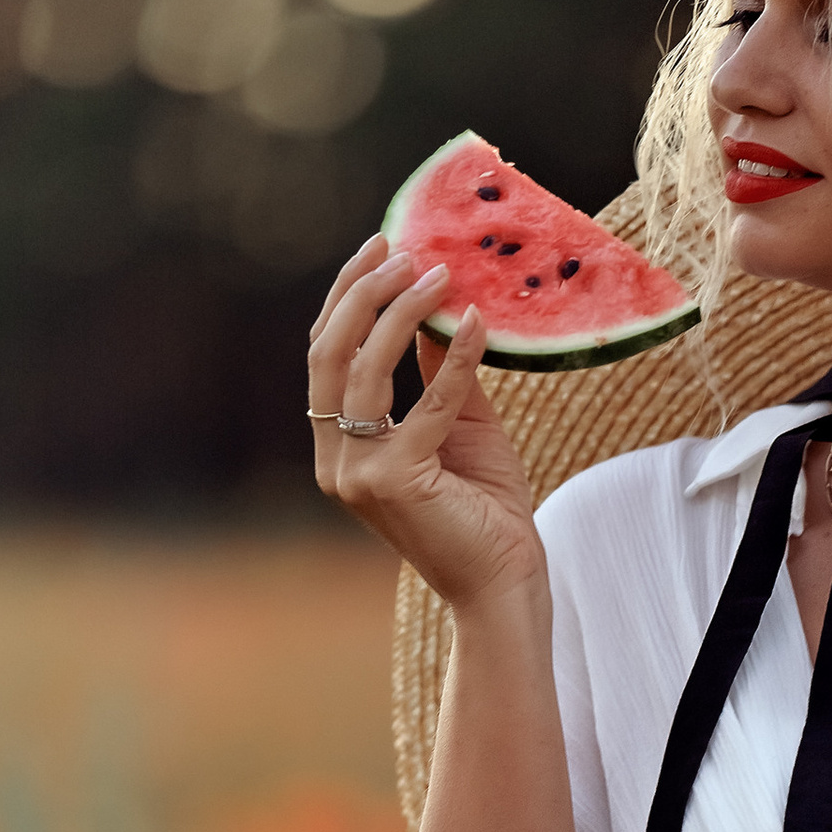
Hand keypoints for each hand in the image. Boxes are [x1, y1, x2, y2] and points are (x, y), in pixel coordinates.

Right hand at [308, 236, 544, 614]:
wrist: (505, 583)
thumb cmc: (487, 511)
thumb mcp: (460, 426)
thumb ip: (437, 374)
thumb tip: (433, 311)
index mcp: (340, 446)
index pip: (327, 355)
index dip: (348, 296)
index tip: (381, 247)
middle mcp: (336, 460)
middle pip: (329, 353)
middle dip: (362, 292)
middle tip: (402, 248)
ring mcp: (358, 474)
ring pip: (363, 370)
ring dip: (401, 313)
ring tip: (439, 274)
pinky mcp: (394, 482)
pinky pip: (426, 403)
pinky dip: (454, 360)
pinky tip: (477, 324)